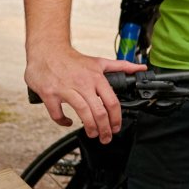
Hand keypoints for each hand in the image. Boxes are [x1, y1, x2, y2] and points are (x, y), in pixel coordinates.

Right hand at [24, 46, 144, 140]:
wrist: (48, 50)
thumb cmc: (73, 59)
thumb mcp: (100, 62)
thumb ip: (121, 66)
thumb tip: (141, 68)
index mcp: (96, 78)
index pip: (112, 102)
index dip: (116, 118)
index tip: (117, 127)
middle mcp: (83, 84)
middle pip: (99, 111)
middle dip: (105, 128)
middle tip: (106, 137)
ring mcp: (65, 89)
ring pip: (82, 112)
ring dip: (89, 127)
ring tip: (93, 134)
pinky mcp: (50, 93)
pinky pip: (57, 112)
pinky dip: (62, 121)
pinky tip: (68, 122)